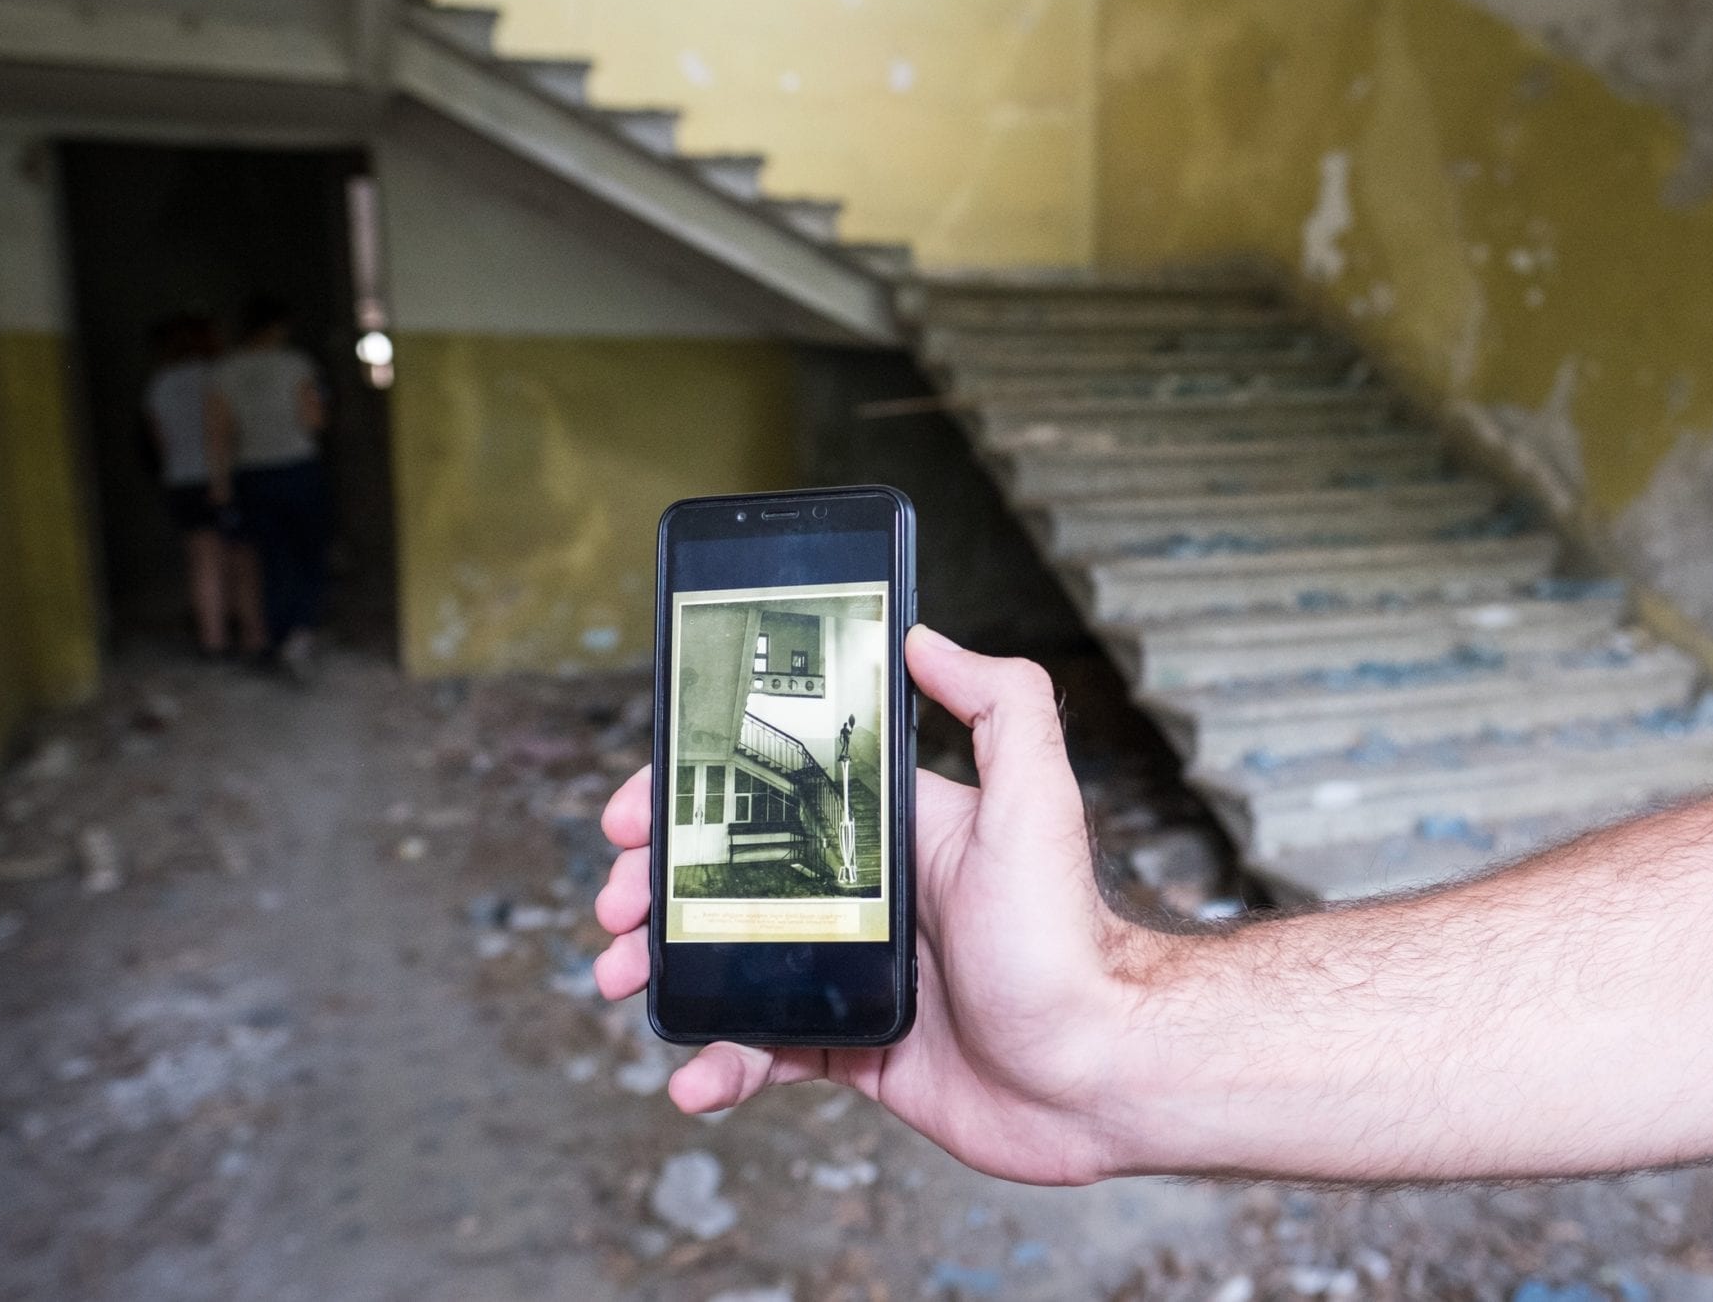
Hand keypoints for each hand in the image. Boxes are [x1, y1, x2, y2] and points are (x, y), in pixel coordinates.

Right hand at [592, 625, 1164, 1184]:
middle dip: (656, 886)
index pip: (771, 791)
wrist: (1096, 1074)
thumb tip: (923, 635)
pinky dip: (719, 1062)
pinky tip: (696, 1077)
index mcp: (891, 831)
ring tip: (627, 984)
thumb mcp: (1035, 800)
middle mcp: (867, 895)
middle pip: (729, 877)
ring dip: (666, 971)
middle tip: (616, 908)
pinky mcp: (856, 1048)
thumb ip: (998, 704)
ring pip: (730, 964)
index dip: (693, 795)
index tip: (633, 810)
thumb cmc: (1068, 940)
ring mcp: (855, 974)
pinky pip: (765, 1050)